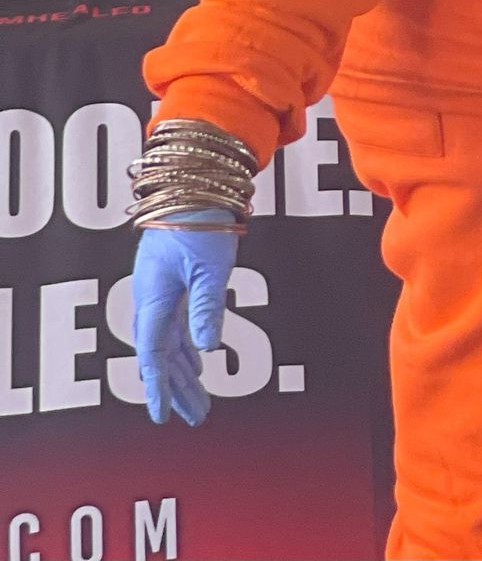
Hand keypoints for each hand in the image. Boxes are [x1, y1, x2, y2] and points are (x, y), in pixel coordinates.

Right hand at [132, 225, 239, 424]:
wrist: (194, 181)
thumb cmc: (201, 219)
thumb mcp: (210, 266)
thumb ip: (207, 307)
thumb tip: (208, 350)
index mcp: (154, 297)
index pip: (153, 355)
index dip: (159, 388)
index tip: (165, 417)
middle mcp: (151, 298)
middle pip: (161, 356)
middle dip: (178, 389)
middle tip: (196, 418)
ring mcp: (160, 290)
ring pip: (169, 343)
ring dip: (184, 373)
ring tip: (199, 403)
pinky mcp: (172, 280)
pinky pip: (175, 325)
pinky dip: (186, 348)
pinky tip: (197, 364)